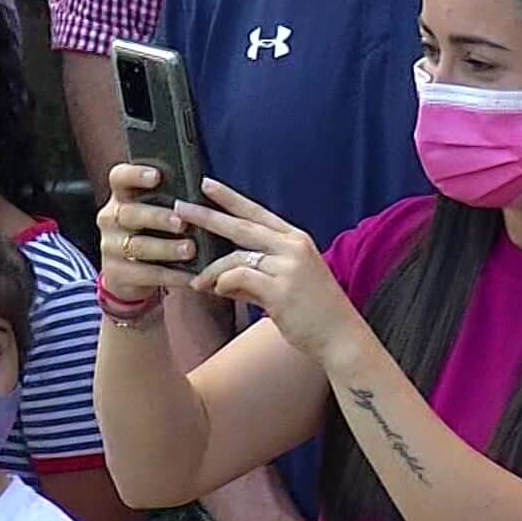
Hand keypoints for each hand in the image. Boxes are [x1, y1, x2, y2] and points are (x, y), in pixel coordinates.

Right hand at [96, 163, 202, 302]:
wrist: (133, 274)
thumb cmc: (154, 232)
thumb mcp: (157, 212)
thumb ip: (171, 200)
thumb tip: (205, 189)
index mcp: (121, 197)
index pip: (119, 178)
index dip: (135, 175)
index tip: (157, 176)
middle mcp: (111, 218)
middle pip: (130, 213)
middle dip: (157, 217)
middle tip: (182, 222)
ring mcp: (111, 246)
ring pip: (138, 245)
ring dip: (166, 248)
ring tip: (190, 249)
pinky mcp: (117, 272)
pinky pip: (146, 274)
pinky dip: (171, 275)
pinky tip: (190, 276)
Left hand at [180, 179, 363, 364]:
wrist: (341, 335)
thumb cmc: (315, 310)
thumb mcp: (287, 283)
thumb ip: (256, 275)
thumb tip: (222, 279)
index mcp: (296, 239)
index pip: (257, 211)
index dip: (230, 197)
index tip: (207, 184)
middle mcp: (292, 247)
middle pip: (241, 225)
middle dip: (207, 216)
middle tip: (180, 209)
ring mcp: (288, 267)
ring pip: (235, 257)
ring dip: (211, 271)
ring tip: (198, 283)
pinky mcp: (280, 290)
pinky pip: (238, 278)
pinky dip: (224, 285)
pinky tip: (218, 293)